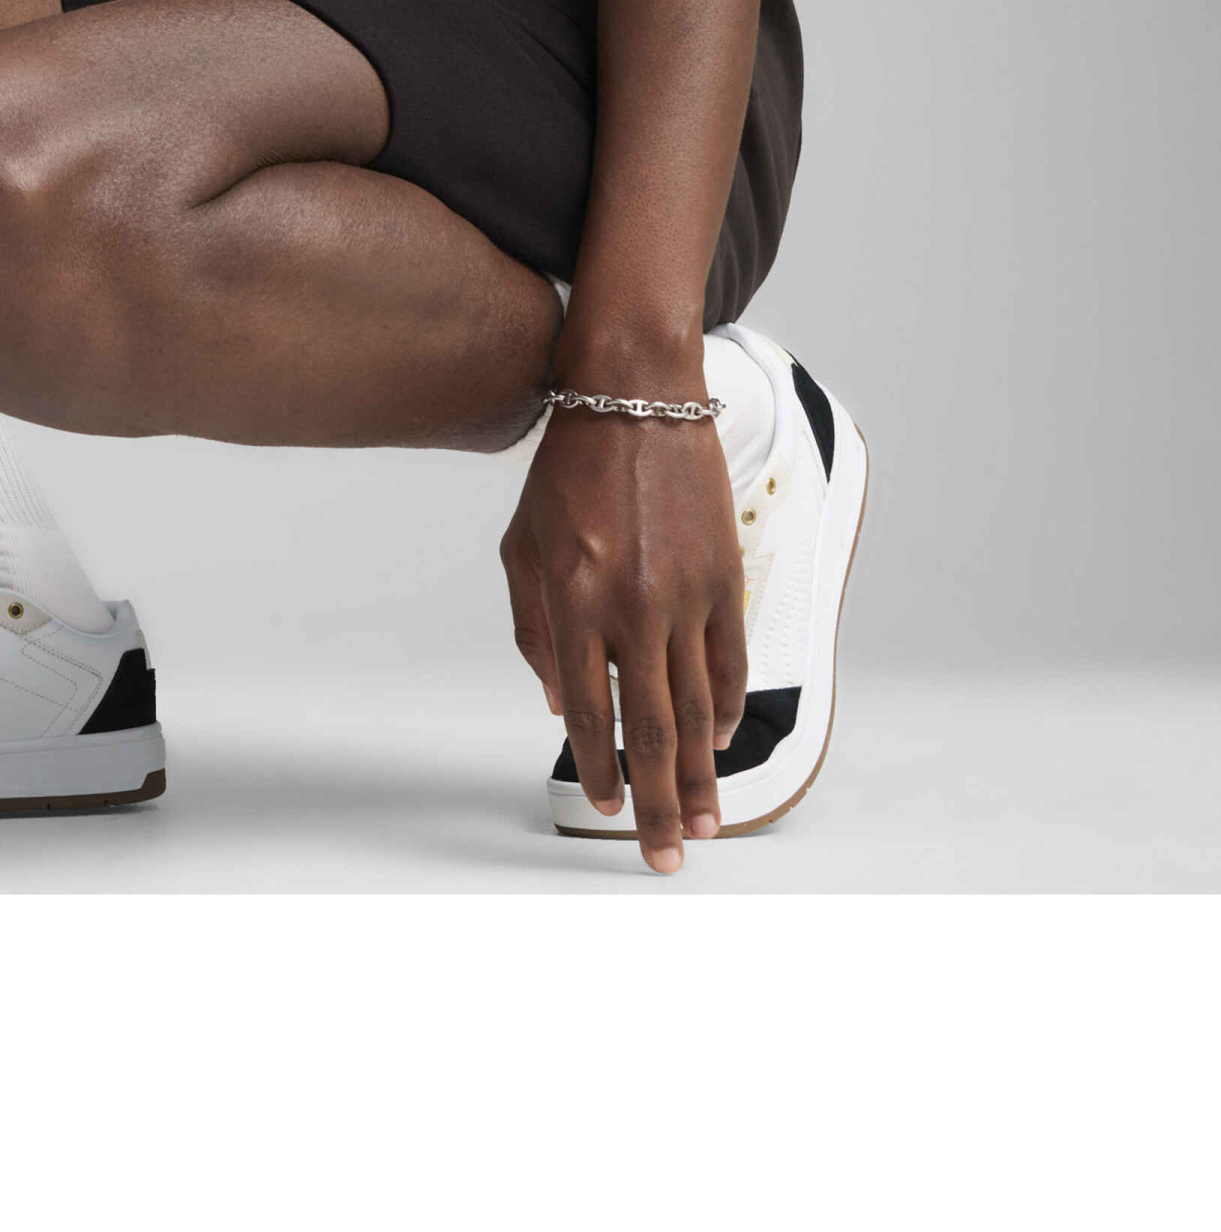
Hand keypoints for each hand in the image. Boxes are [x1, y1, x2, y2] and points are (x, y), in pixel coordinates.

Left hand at [500, 395, 747, 873]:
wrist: (634, 397)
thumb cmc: (567, 470)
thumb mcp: (522, 546)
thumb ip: (534, 628)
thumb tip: (554, 702)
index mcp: (573, 600)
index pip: (585, 711)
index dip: (596, 768)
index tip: (603, 807)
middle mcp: (632, 605)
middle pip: (650, 729)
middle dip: (658, 802)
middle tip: (665, 855)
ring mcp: (685, 593)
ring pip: (698, 707)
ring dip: (701, 773)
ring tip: (703, 820)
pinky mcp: (723, 576)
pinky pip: (730, 661)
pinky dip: (727, 708)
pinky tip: (721, 741)